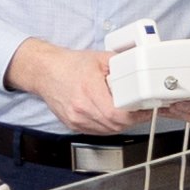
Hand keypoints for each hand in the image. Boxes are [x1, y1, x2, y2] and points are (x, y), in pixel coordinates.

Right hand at [6, 40, 135, 136]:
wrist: (45, 72)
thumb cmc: (69, 65)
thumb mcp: (100, 58)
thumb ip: (122, 65)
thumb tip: (141, 70)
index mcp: (89, 90)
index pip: (117, 114)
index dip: (135, 115)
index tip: (143, 109)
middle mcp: (81, 108)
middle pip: (115, 125)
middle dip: (131, 119)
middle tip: (138, 110)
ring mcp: (76, 119)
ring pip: (108, 131)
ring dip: (120, 124)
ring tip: (125, 111)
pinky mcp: (73, 125)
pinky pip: (97, 131)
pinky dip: (107, 125)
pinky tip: (110, 115)